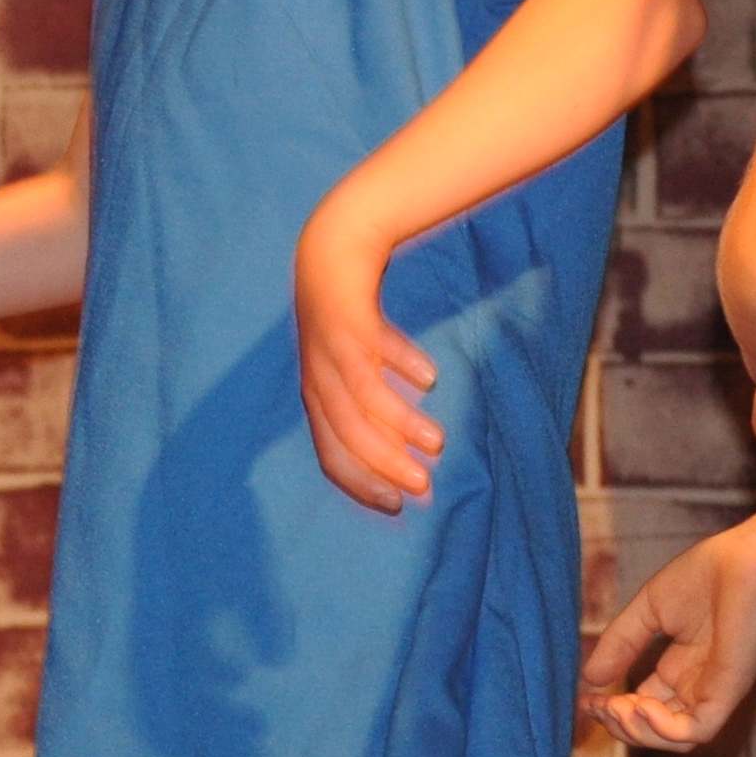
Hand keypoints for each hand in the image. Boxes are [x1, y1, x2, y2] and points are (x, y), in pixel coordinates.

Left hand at [292, 198, 443, 513]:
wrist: (330, 251)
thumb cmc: (351, 322)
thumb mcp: (363, 373)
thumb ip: (384, 414)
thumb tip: (411, 460)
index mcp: (317, 398)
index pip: (331, 454)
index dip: (361, 482)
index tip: (396, 505)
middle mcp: (317, 377)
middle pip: (346, 433)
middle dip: (383, 464)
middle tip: (422, 488)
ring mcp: (327, 349)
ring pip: (361, 398)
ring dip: (399, 424)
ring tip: (438, 444)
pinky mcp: (345, 318)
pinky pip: (372, 349)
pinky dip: (400, 365)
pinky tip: (429, 378)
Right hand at [580, 494, 755, 752]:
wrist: (743, 564)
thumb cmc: (702, 577)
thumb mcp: (647, 612)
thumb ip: (620, 644)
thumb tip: (589, 679)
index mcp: (680, 669)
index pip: (644, 705)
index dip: (613, 709)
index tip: (585, 700)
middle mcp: (696, 687)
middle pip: (655, 729)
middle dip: (620, 724)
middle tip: (597, 706)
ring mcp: (712, 693)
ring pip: (674, 740)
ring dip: (638, 732)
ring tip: (616, 707)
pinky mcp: (726, 695)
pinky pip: (695, 732)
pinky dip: (662, 729)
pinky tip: (639, 704)